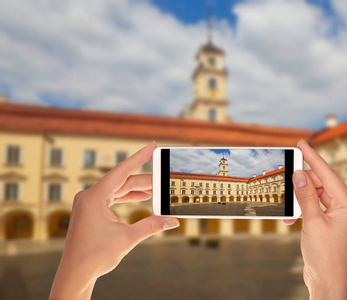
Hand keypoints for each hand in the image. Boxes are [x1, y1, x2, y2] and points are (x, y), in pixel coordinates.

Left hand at [50, 142, 178, 299]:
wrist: (75, 273)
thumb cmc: (95, 256)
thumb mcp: (127, 239)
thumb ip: (151, 226)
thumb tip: (173, 220)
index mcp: (94, 197)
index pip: (121, 171)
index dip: (139, 157)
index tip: (152, 146)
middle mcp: (89, 196)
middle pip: (122, 181)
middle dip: (145, 180)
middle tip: (164, 177)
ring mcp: (89, 203)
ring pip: (118, 189)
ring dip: (137, 189)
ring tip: (158, 188)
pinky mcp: (91, 210)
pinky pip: (112, 197)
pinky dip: (127, 197)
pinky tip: (143, 197)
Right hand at [285, 140, 346, 299]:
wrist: (328, 282)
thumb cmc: (325, 256)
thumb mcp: (312, 223)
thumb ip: (305, 196)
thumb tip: (299, 173)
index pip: (329, 175)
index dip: (314, 157)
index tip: (302, 143)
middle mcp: (346, 208)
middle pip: (321, 184)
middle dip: (302, 183)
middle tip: (285, 176)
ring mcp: (338, 216)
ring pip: (316, 196)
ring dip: (299, 199)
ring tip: (286, 203)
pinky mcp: (330, 223)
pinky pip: (314, 208)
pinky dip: (301, 210)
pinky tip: (290, 217)